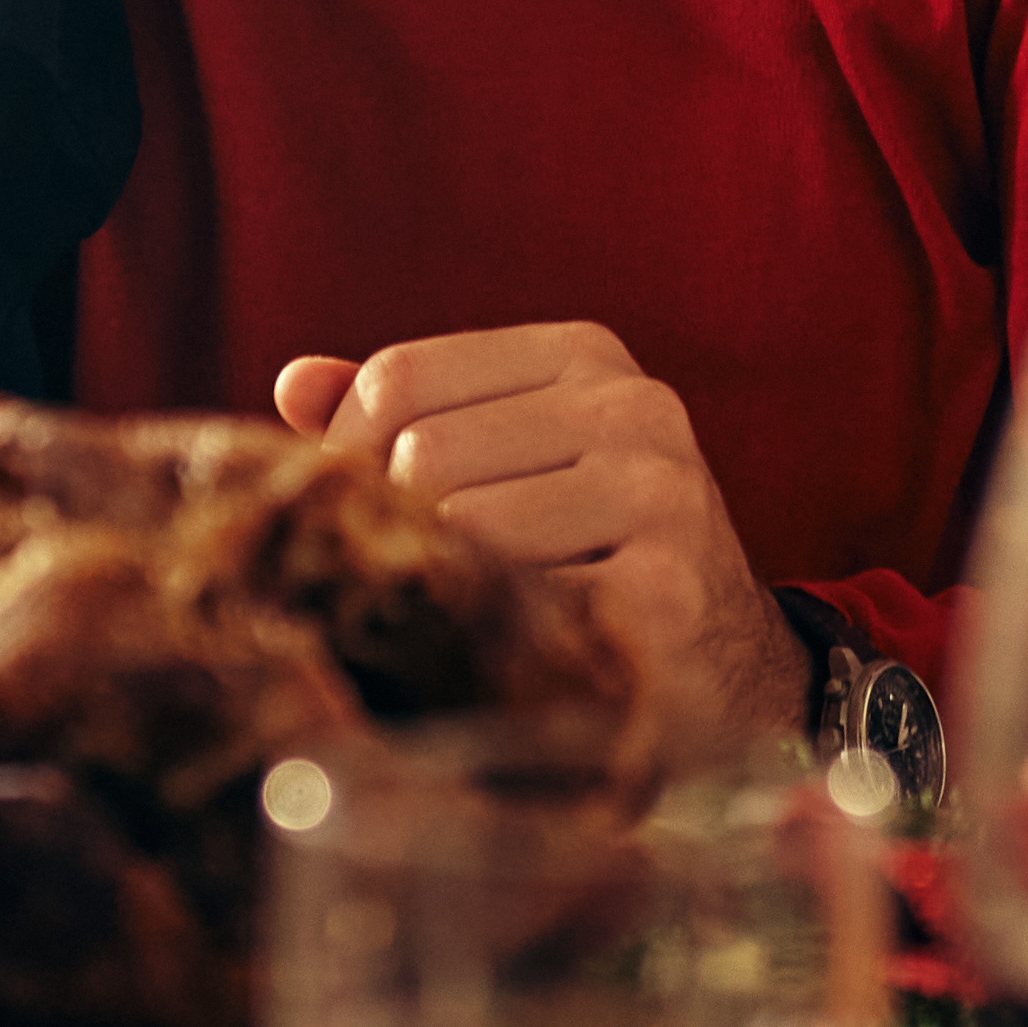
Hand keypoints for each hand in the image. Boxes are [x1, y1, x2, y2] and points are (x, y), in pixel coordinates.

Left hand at [271, 325, 812, 749]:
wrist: (732, 669)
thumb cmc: (595, 555)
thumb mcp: (518, 460)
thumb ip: (415, 418)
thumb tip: (295, 385)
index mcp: (585, 357)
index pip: (400, 376)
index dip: (347, 454)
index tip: (366, 519)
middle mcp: (634, 408)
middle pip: (420, 452)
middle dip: (397, 531)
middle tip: (420, 588)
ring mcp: (659, 493)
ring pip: (460, 526)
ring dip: (447, 591)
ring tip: (475, 618)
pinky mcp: (665, 590)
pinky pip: (516, 604)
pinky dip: (493, 639)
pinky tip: (519, 652)